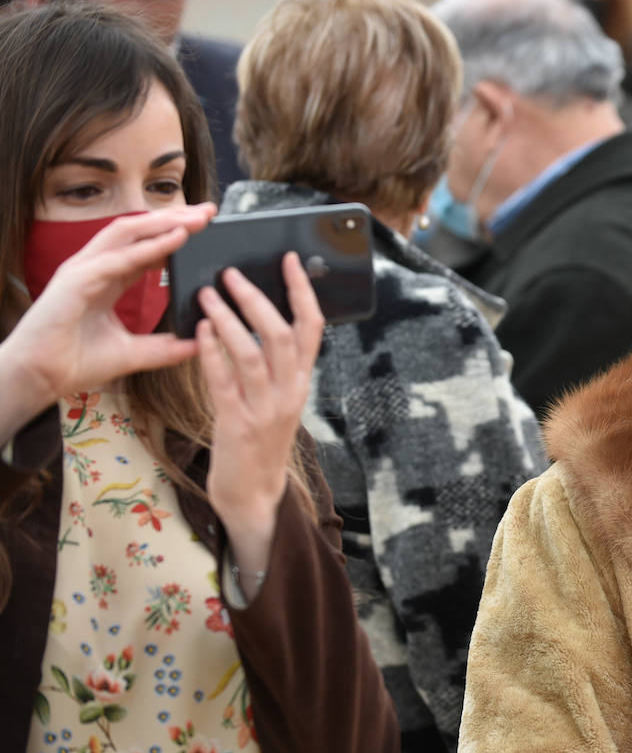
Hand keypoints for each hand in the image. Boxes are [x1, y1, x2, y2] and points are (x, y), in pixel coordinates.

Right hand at [0, 206, 213, 440]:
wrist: (39, 378)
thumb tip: (199, 344)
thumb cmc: (73, 362)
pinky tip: (176, 238)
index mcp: (107, 279)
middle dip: (175, 218)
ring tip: (196, 218)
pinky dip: (149, 247)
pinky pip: (118, 258)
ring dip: (164, 222)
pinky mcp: (76, 281)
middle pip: (139, 231)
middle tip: (209, 211)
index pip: (145, 247)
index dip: (174, 234)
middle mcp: (95, 267)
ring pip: (127, 233)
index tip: (205, 229)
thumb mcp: (132, 353)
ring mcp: (83, 270)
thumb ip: (165, 348)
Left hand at [197, 257, 323, 598]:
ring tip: (206, 295)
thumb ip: (272, 364)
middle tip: (230, 272)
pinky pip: (223, 382)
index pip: (312, 327)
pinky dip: (210, 353)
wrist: (252, 493)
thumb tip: (256, 318)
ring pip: (251, 354)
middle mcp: (290, 392)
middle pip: (282, 334)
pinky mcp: (237, 425)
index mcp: (302, 382)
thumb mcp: (276, 399)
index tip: (288, 258)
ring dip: (228, 320)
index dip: (302, 290)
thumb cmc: (259, 441)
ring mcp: (265, 410)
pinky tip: (197, 333)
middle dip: (256, 298)